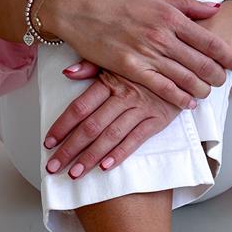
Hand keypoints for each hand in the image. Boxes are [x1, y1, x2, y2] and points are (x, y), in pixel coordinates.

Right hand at [41, 0, 231, 109]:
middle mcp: (162, 35)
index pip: (208, 40)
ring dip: (201, 89)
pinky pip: (162, 87)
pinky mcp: (130, 68)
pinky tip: (189, 103)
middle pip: (202, 62)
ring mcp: (147, 52)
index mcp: (170, 15)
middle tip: (223, 83)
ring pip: (185, 77)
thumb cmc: (115, 1)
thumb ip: (187, 5)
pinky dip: (179, 97)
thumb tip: (215, 8)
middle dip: (217, 75)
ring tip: (208, 94)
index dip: (226, 55)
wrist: (78, 7)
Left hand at [43, 67, 187, 178]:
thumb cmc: (144, 64)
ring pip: (110, 136)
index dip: (62, 126)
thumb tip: (67, 73)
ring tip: (75, 173)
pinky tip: (105, 167)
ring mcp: (141, 109)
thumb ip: (90, 66)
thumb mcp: (117, 58)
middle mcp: (124, 95)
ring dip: (90, 157)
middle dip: (70, 149)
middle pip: (91, 126)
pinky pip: (136, 139)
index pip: (79, 107)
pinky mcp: (157, 120)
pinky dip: (120, 154)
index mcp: (109, 80)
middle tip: (54, 166)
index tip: (48, 143)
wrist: (182, 63)